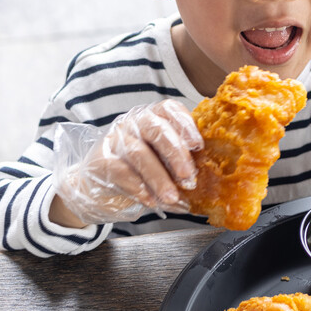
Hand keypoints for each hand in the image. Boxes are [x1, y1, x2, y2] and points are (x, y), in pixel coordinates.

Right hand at [50, 100, 202, 226]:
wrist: (97, 187)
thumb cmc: (139, 171)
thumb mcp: (162, 162)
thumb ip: (181, 162)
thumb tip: (212, 178)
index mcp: (153, 117)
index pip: (169, 110)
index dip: (185, 125)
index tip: (198, 145)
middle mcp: (133, 123)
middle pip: (156, 129)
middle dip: (176, 153)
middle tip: (189, 177)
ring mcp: (116, 140)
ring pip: (139, 153)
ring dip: (159, 178)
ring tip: (172, 197)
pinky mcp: (101, 160)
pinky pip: (122, 172)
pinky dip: (139, 188)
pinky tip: (151, 201)